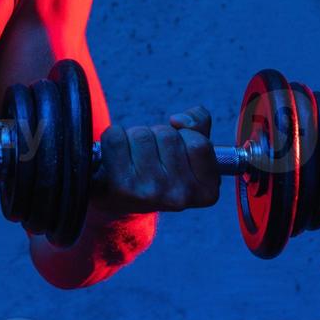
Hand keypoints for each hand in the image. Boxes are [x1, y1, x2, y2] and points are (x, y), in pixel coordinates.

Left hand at [89, 106, 220, 214]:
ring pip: (141, 134)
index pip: (199, 143)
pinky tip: (116, 156)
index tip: (175, 151)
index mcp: (205, 192)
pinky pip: (115, 137)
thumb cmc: (159, 170)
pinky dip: (113, 137)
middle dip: (156, 135)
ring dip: (134, 136)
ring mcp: (150, 192)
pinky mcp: (121, 186)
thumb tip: (179, 119)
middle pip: (167, 135)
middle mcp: (179, 196)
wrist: (119, 200)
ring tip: (133, 156)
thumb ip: (199, 125)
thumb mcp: (189, 151)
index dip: (184, 136)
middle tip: (150, 156)